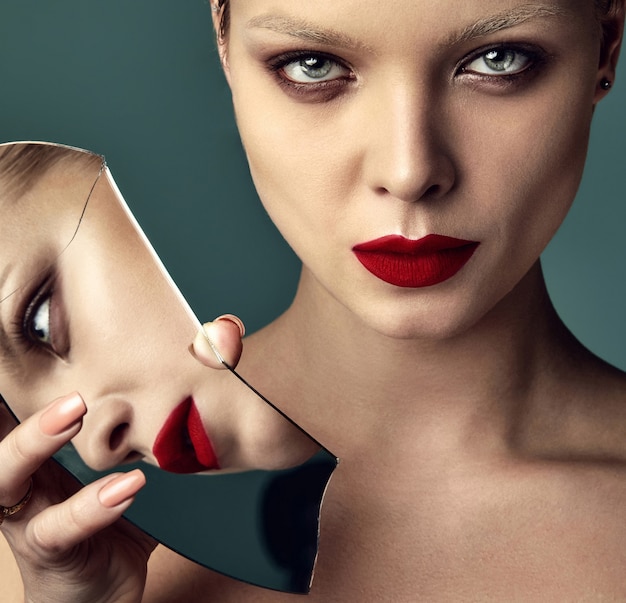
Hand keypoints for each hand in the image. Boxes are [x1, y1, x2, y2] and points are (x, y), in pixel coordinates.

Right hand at [0, 316, 244, 602]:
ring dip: (37, 441)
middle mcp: (20, 484)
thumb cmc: (109, 527)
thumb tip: (178, 386)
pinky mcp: (46, 552)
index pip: (14, 414)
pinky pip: (59, 527)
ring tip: (76, 413)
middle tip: (63, 372)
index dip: (13, 385)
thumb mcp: (114, 474)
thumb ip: (128, 439)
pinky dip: (93, 504)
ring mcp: (25, 519)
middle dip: (24, 404)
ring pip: (5, 477)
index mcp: (35, 461)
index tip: (28, 347)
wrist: (101, 598)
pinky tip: (128, 486)